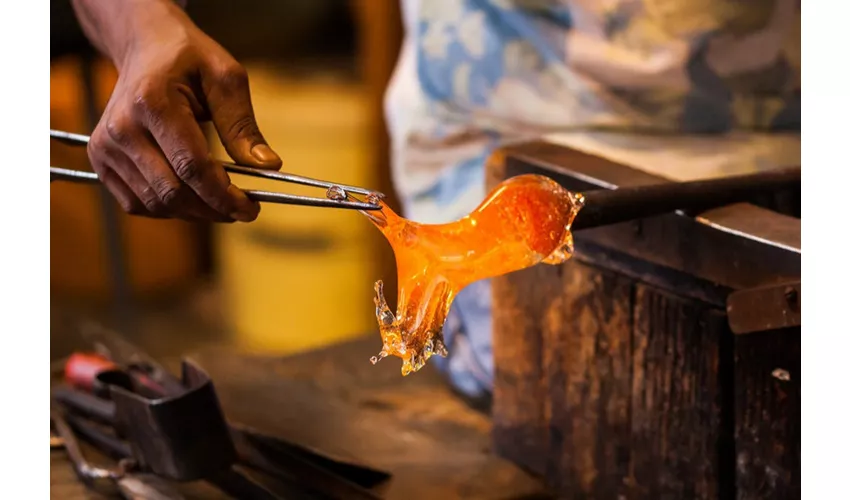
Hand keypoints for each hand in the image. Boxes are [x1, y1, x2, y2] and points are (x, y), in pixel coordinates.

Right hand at [75, 0, 280, 221]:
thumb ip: (243, 125)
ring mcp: (105, 147)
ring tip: (221, 202)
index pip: (192, 167)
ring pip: (155, 204)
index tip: (251, 209)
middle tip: (242, 210)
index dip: (224, 196)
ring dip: (194, 212)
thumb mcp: (226, 79)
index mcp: (152, 102)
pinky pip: (137, 203)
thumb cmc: (189, 59)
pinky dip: (170, 209)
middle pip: (172, 192)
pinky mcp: (100, 160)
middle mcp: (121, 128)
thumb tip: (269, 166)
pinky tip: (193, 197)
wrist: (144, 47)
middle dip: (213, 209)